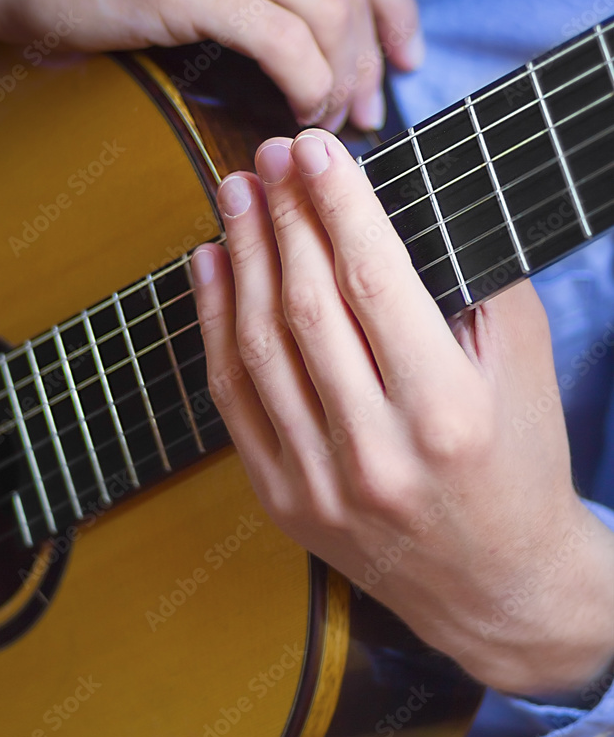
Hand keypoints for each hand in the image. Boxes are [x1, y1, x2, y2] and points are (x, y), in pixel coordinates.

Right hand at [0, 0, 420, 129]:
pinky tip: (297, 109)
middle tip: (368, 109)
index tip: (404, 56)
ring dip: (340, 81)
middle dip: (372, 58)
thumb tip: (325, 14)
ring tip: (326, 119)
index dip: (393, 7)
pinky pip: (285, 41)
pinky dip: (307, 86)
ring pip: (327, 14)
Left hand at [192, 129, 613, 694]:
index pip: (376, 281)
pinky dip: (215, 325)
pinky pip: (233, 400)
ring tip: (236, 194)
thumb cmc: (520, 462)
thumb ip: (471, 282)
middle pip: (308, 306)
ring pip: (261, 346)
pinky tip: (211, 267)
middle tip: (269, 156)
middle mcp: (378, 452)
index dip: (339, 205)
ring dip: (242, 257)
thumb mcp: (524, 365)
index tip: (315, 149)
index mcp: (447, 412)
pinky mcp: (283, 500)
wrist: (498, 586)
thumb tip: (396, 206)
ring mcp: (320, 482)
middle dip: (286, 216)